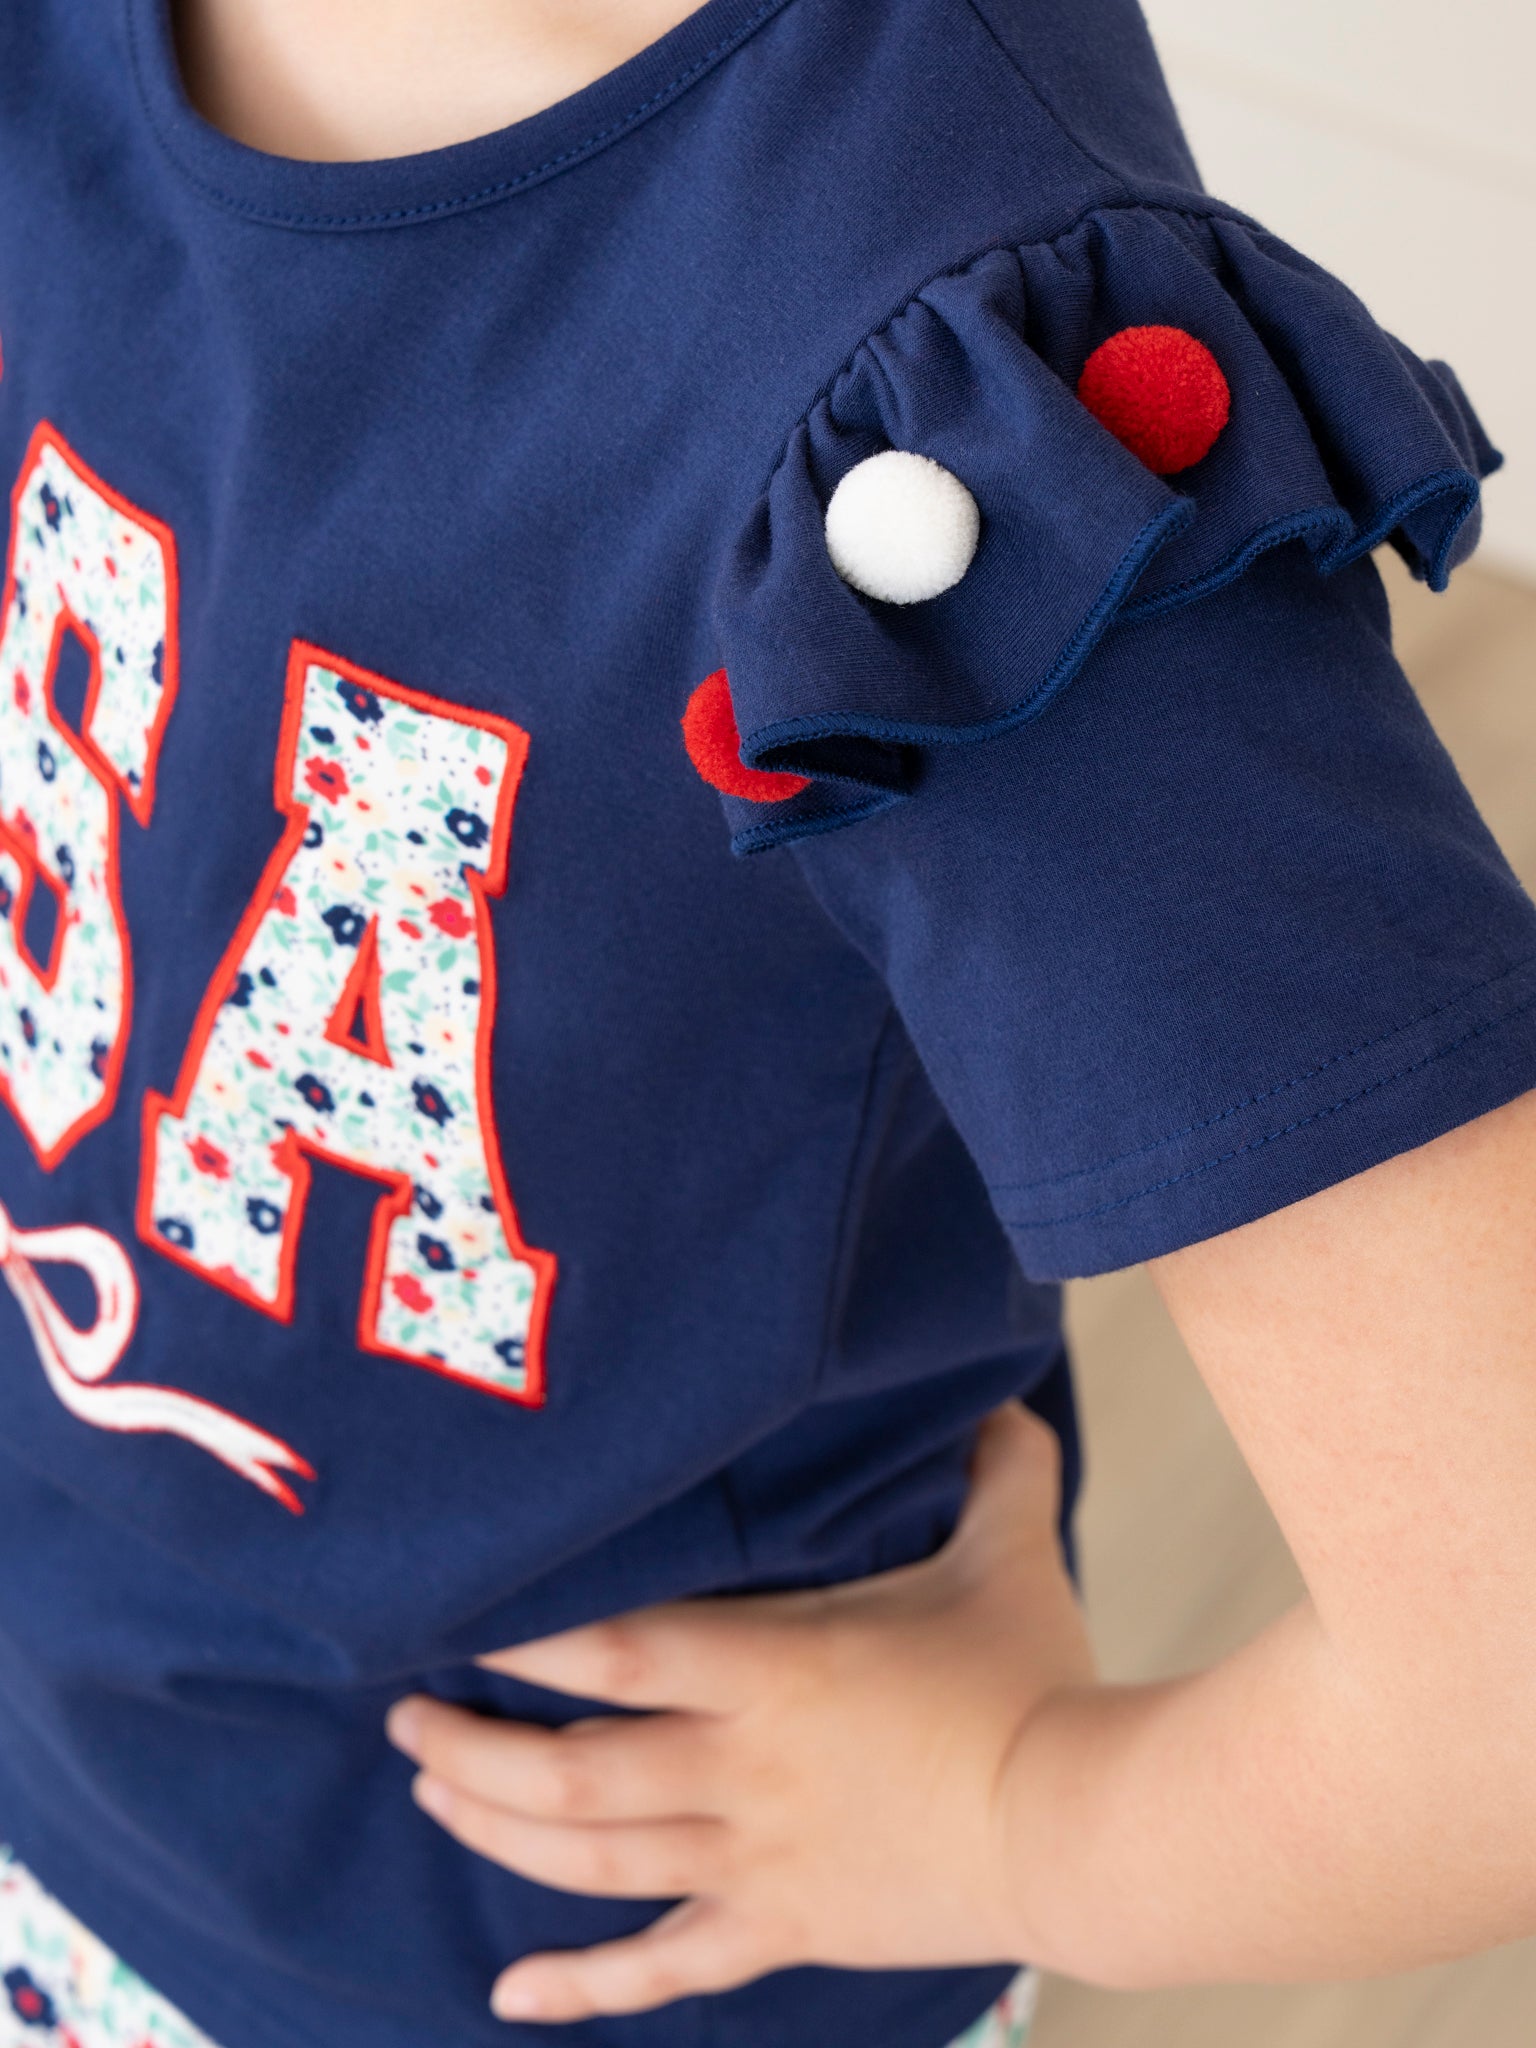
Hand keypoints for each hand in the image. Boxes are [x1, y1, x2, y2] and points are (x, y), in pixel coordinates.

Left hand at [385, 1402, 1095, 2022]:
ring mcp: (755, 1863)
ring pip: (595, 1862)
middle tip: (405, 1715)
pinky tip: (511, 1997)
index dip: (523, 1639)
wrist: (1085, 1834)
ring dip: (498, 1832)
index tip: (451, 1618)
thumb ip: (993, 1465)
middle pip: (571, 1774)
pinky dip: (584, 1986)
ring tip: (431, 1792)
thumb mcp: (1010, 1553)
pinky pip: (666, 1969)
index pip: (616, 1652)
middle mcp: (742, 1772)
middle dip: (472, 1747)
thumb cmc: (1036, 1683)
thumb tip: (998, 1388)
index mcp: (776, 1673)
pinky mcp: (784, 1929)